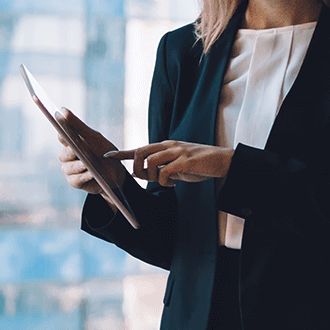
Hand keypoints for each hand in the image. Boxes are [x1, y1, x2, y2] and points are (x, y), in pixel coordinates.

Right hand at [56, 110, 126, 197]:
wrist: (118, 174)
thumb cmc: (105, 153)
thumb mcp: (95, 137)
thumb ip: (79, 126)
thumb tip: (62, 110)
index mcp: (72, 143)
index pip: (61, 136)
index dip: (60, 133)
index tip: (61, 130)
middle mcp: (68, 156)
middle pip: (63, 154)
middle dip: (71, 152)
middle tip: (75, 150)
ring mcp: (71, 170)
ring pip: (68, 168)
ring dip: (79, 166)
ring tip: (88, 164)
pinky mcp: (75, 182)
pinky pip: (75, 179)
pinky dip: (84, 176)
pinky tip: (91, 174)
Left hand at [105, 141, 231, 186]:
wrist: (222, 161)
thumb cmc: (199, 164)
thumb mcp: (177, 165)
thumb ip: (161, 167)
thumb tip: (145, 174)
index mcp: (165, 146)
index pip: (140, 148)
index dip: (123, 153)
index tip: (108, 156)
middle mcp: (169, 146)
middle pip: (141, 152)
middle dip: (137, 168)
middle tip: (145, 179)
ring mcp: (177, 152)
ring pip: (151, 162)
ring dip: (152, 176)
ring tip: (164, 182)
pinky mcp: (185, 161)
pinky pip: (165, 171)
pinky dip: (164, 181)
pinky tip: (173, 184)